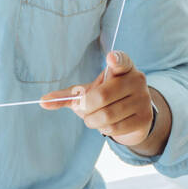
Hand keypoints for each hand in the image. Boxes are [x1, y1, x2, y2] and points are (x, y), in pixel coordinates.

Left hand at [40, 50, 155, 146]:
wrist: (132, 115)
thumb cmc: (106, 98)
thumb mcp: (89, 92)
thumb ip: (67, 95)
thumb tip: (42, 102)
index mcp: (123, 67)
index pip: (121, 60)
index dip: (116, 59)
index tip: (110, 58)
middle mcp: (136, 80)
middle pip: (101, 97)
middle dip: (86, 108)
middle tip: (84, 110)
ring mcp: (143, 99)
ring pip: (107, 116)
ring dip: (93, 121)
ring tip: (94, 118)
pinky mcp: (145, 118)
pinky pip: (115, 128)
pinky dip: (104, 130)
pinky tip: (107, 125)